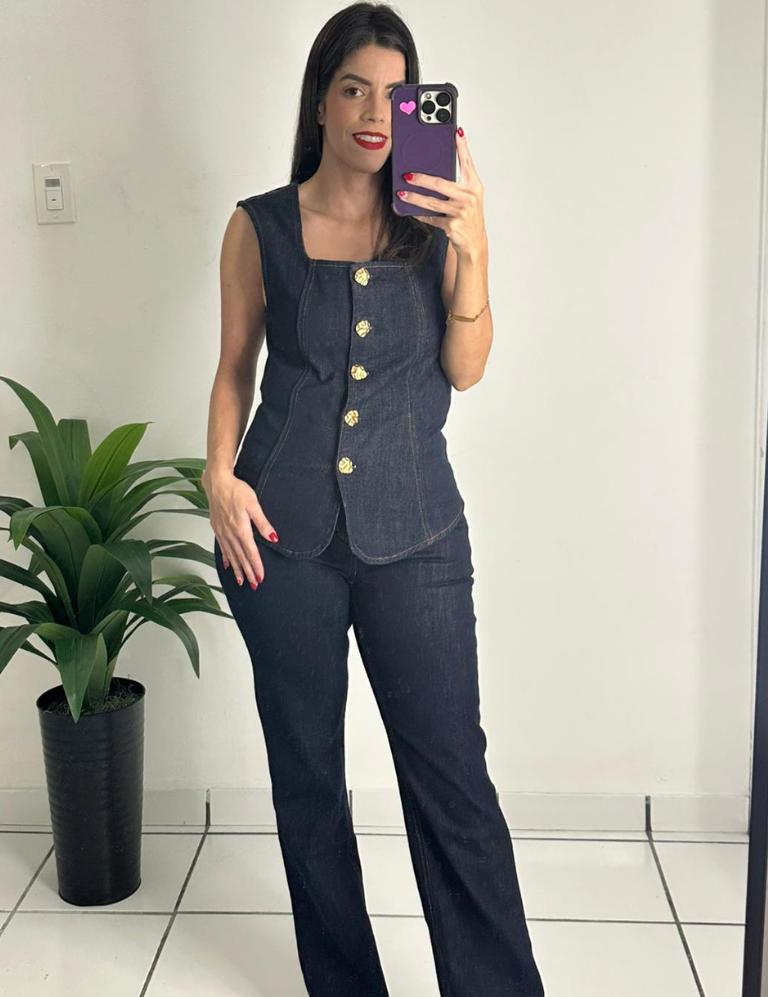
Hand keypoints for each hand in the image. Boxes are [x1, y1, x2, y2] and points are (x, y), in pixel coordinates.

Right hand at [203, 470, 278, 587]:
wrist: (217, 482)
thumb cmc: (236, 490)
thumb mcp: (254, 504)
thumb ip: (263, 523)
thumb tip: (273, 538)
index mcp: (241, 529)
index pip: (251, 553)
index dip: (256, 567)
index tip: (260, 578)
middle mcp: (230, 533)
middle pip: (241, 557)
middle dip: (248, 572)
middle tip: (253, 585)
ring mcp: (222, 532)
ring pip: (231, 555)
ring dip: (237, 569)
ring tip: (241, 581)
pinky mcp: (217, 528)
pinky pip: (222, 547)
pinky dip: (226, 558)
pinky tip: (228, 565)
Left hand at [395, 127, 486, 259]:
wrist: (474, 241)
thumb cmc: (469, 215)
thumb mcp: (467, 196)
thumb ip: (456, 183)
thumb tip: (433, 171)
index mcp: (474, 185)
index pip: (467, 162)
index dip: (462, 147)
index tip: (456, 132)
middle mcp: (469, 196)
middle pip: (441, 184)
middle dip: (421, 179)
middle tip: (407, 175)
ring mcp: (461, 211)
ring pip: (432, 202)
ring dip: (415, 197)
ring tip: (403, 192)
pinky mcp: (452, 225)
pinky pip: (431, 218)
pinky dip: (420, 214)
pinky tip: (411, 210)